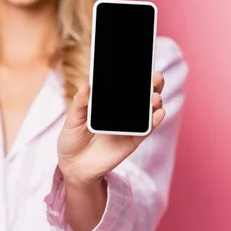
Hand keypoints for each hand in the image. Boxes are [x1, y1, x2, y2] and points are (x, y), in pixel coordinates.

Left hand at [57, 72, 165, 186]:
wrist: (73, 166)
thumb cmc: (71, 140)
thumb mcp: (72, 120)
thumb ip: (79, 104)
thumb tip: (86, 85)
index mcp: (108, 104)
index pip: (125, 87)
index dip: (135, 76)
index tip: (141, 65)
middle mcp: (121, 113)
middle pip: (142, 95)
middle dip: (152, 85)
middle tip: (156, 76)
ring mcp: (128, 126)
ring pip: (148, 111)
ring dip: (155, 102)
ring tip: (155, 97)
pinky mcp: (132, 141)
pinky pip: (146, 130)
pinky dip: (154, 121)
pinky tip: (158, 113)